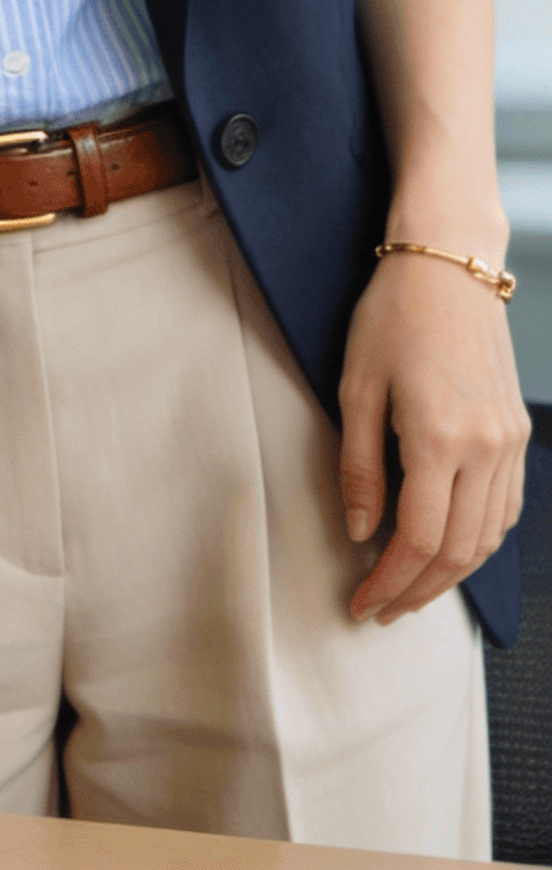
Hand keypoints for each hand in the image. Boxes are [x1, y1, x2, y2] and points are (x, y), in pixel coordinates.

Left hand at [339, 246, 530, 622]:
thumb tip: (360, 532)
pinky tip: (449, 545)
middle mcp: (485, 448)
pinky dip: (479, 539)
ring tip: (409, 588)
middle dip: (417, 591)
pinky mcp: (517, 431)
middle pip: (458, 551)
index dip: (388, 582)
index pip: (417, 540)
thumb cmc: (392, 315)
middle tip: (381, 608)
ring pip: (488, 537)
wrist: (450, 265)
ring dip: (450, 573)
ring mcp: (509, 441)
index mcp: (439, 439)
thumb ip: (358, 466)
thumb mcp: (355, 386)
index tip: (360, 604)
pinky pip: (506, 507)